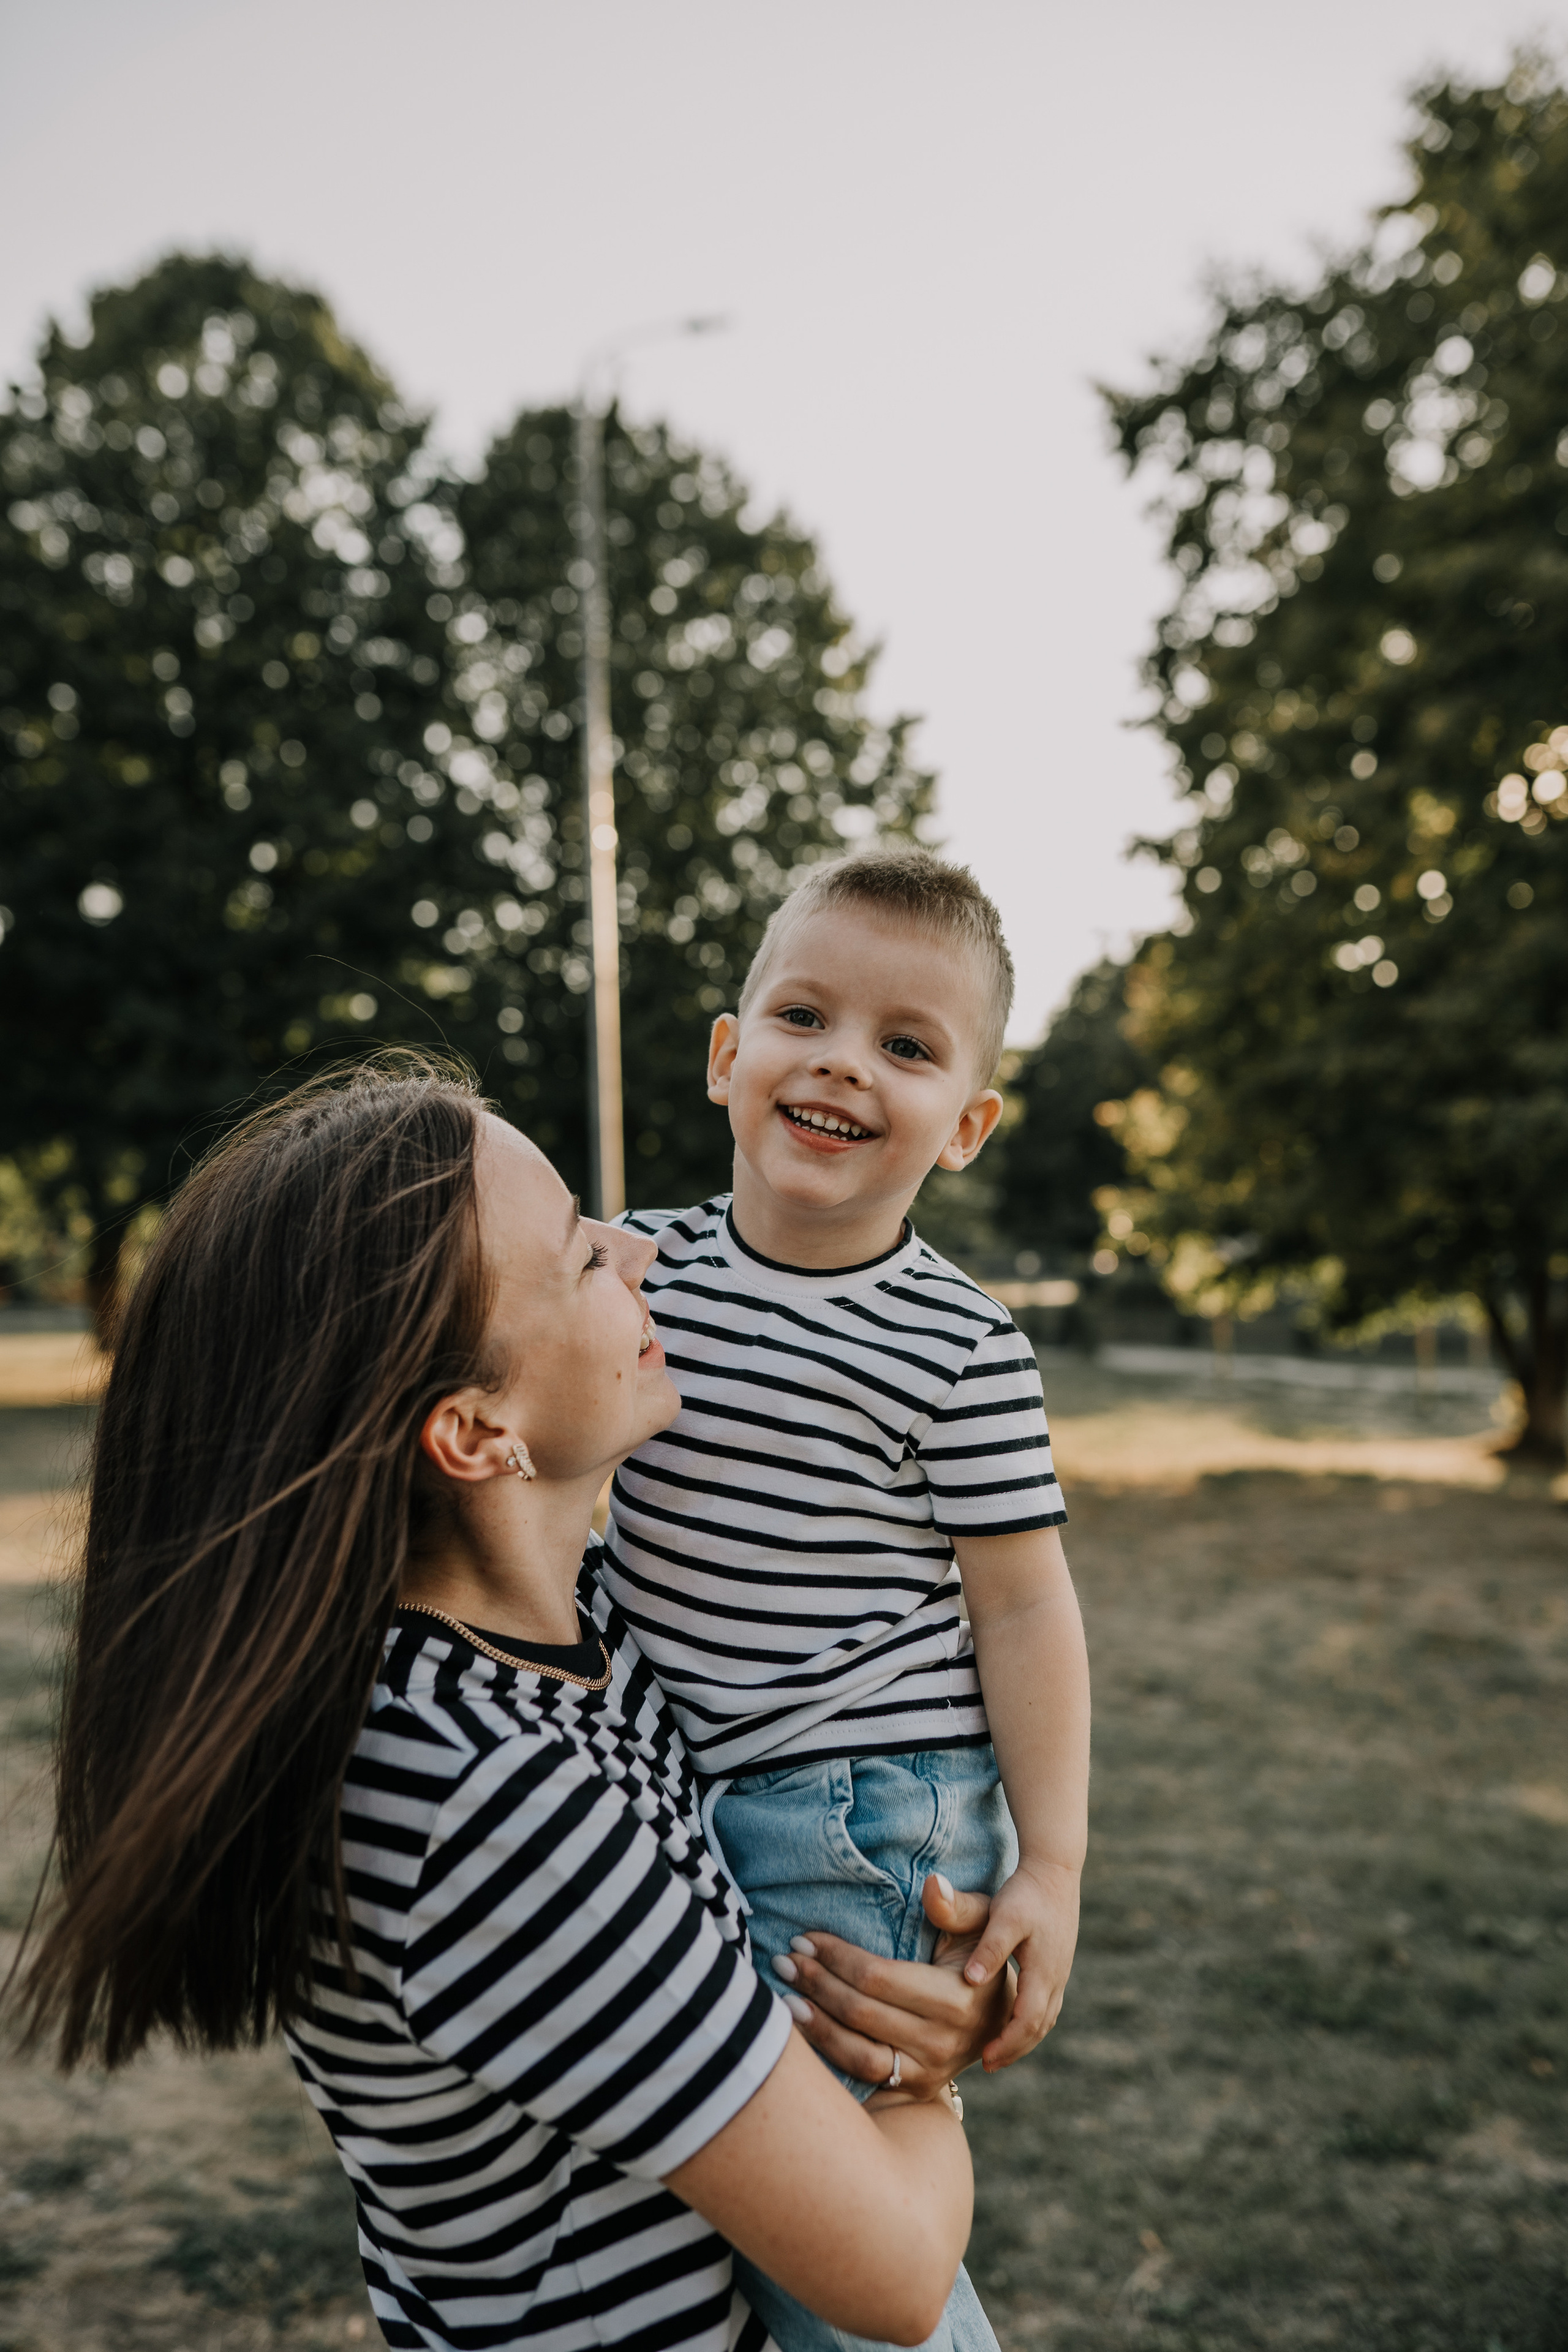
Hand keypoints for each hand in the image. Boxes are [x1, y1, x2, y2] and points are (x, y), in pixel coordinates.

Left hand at [770, 1875, 1011, 2099]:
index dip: (837, 1957)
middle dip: (817, 1982)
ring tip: (785, 1999)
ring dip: (816, 2024)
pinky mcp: (916, 2087)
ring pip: (858, 2052)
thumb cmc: (981, 1954)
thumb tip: (933, 1884)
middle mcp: (944, 2041)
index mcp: (959, 1997)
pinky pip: (864, 2074)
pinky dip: (829, 2051)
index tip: (805, 1937)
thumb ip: (957, 1905)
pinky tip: (804, 2028)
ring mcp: (930, 2070)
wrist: (1001, 2015)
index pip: (879, 1976)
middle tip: (785, 1959)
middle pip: (862, 2012)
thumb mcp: (983, 1922)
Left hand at [959, 1856, 1079, 2068]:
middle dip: (1014, 2048)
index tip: (985, 2059)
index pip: (1028, 2022)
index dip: (1007, 2044)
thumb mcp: (1003, 1916)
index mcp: (1043, 1972)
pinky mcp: (1055, 1963)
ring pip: (1045, 2018)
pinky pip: (1045, 2004)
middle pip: (1039, 2027)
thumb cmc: (1025, 1892)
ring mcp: (1058, 1972)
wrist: (1054, 1869)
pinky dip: (1030, 2021)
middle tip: (988, 2064)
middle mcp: (1055, 1977)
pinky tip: (1011, 2021)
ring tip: (998, 2050)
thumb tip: (971, 1980)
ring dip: (1023, 2037)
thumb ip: (988, 1947)